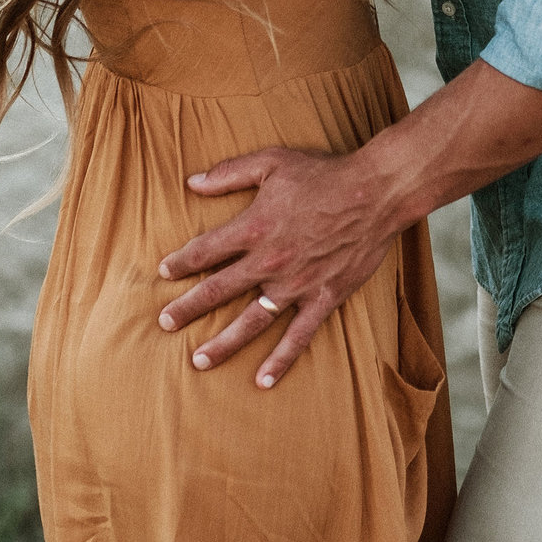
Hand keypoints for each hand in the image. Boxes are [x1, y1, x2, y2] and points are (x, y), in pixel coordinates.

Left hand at [155, 144, 404, 387]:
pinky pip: (298, 335)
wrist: (376, 193)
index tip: (164, 272)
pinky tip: (263, 380)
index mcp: (254, 227)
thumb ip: (229, 173)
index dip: (181, 262)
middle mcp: (269, 260)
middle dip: (188, 307)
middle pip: (218, 290)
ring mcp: (296, 284)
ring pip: (251, 321)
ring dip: (223, 343)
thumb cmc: (325, 174)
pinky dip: (281, 359)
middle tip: (165, 323)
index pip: (205, 251)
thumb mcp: (272, 162)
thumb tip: (191, 182)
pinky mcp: (323, 297)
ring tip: (199, 361)